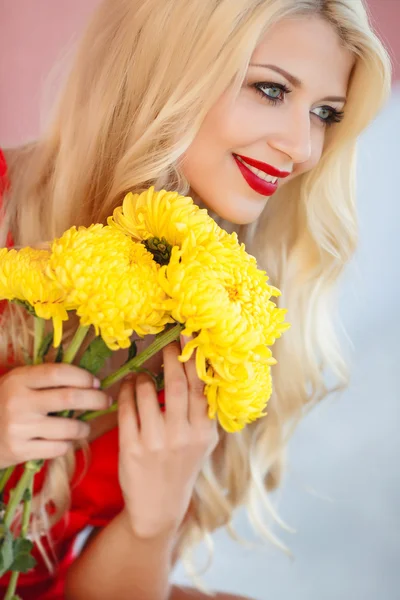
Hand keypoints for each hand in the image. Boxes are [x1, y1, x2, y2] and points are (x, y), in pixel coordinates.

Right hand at [0, 364, 109, 467]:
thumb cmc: (5, 404)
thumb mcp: (18, 383)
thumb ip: (45, 379)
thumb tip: (88, 379)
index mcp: (19, 380)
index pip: (58, 373)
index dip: (82, 376)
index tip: (95, 382)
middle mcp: (19, 402)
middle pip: (69, 398)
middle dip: (95, 399)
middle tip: (105, 400)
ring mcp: (19, 428)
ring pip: (68, 427)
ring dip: (84, 427)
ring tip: (84, 427)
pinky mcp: (20, 450)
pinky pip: (58, 448)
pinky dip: (68, 444)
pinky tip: (66, 441)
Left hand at [117, 338, 217, 539]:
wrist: (159, 506)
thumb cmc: (182, 466)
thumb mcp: (203, 442)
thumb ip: (204, 411)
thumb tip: (203, 370)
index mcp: (204, 432)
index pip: (200, 387)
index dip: (194, 359)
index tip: (188, 337)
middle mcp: (183, 436)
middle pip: (176, 385)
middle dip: (170, 358)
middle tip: (166, 343)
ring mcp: (156, 442)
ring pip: (147, 394)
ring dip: (142, 377)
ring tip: (140, 373)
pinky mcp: (132, 448)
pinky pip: (127, 410)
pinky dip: (126, 392)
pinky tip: (127, 386)